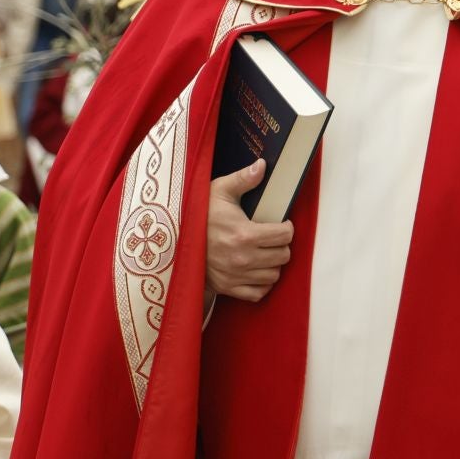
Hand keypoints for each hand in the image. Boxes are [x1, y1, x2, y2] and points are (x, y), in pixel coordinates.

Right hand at [205, 160, 294, 301]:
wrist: (172, 240)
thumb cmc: (198, 214)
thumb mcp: (217, 191)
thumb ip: (243, 179)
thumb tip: (262, 165)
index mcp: (244, 234)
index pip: (284, 235)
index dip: (286, 227)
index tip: (281, 224)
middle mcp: (243, 258)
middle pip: (283, 256)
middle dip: (281, 245)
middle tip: (273, 238)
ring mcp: (236, 275)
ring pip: (273, 275)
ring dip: (273, 264)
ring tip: (265, 253)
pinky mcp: (228, 288)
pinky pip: (258, 293)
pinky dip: (261, 284)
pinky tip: (256, 270)